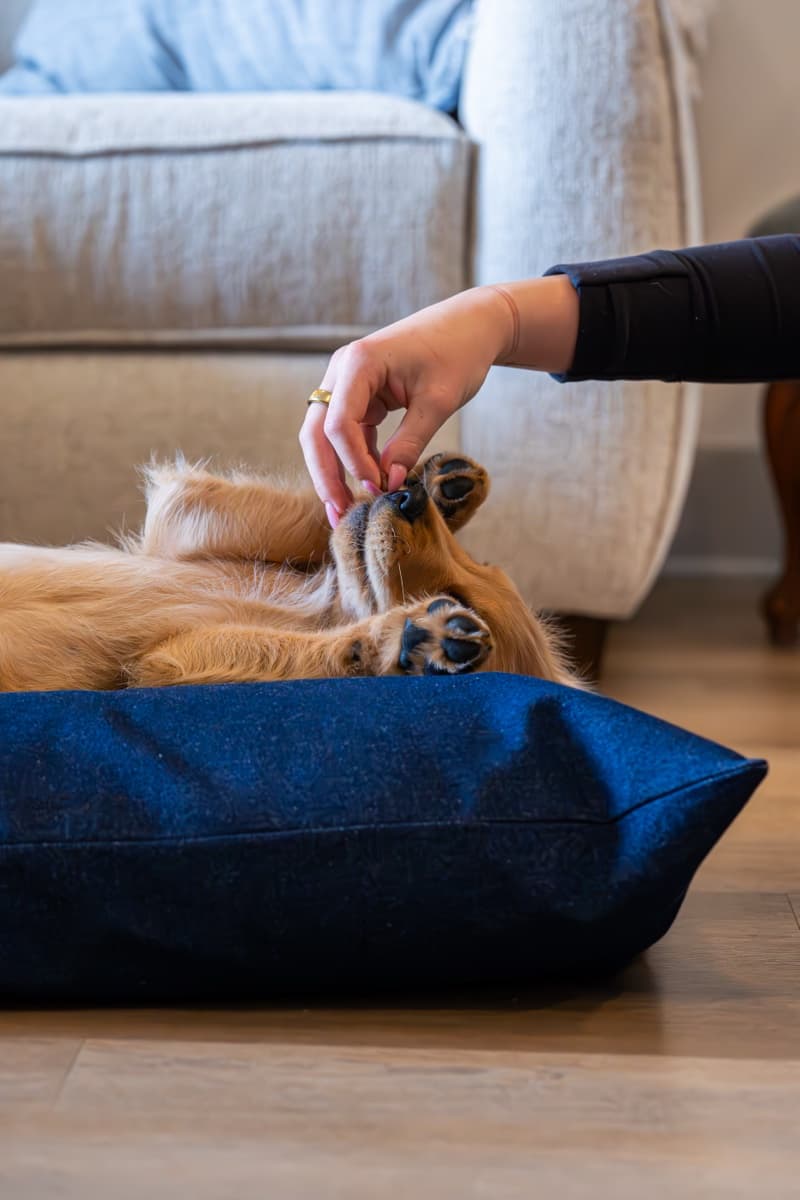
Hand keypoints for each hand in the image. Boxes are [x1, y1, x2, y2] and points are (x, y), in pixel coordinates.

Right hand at [299, 286, 512, 525]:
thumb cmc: (458, 353)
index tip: (378, 488)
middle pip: (316, 431)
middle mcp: (342, 370)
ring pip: (325, 435)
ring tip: (346, 508)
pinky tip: (366, 483)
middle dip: (325, 475)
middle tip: (338, 514)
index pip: (338, 424)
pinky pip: (346, 432)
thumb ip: (410, 442)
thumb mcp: (438, 402)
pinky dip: (353, 458)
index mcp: (359, 363)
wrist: (470, 326)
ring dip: (334, 471)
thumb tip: (390, 483)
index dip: (353, 462)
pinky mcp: (359, 394)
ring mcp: (347, 381)